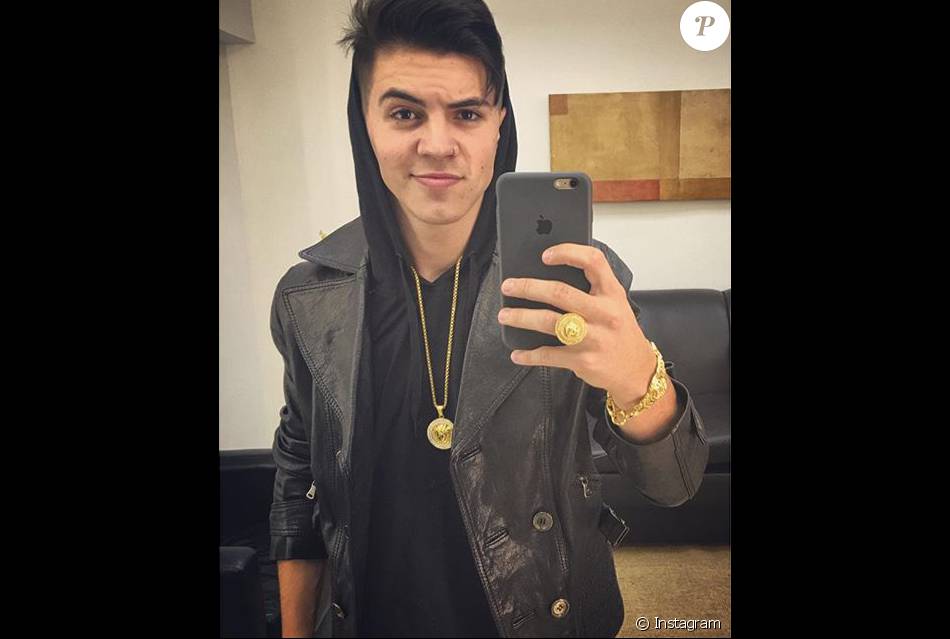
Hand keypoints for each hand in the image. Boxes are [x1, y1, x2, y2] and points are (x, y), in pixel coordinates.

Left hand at [497, 243, 654, 403]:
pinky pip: (549, 355)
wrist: (637, 370)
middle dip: (528, 287)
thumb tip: (546, 275)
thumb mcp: (615, 304)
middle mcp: (604, 313)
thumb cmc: (619, 332)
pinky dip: (529, 355)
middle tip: (508, 286)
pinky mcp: (584, 361)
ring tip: (504, 315)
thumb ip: (590, 289)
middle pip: (560, 293)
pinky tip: (518, 353)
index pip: (593, 262)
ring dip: (521, 317)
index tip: (545, 255)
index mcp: (612, 293)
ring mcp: (594, 338)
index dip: (568, 253)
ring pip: (549, 322)